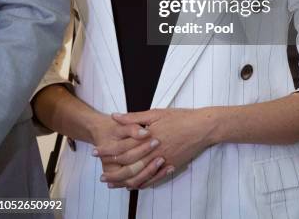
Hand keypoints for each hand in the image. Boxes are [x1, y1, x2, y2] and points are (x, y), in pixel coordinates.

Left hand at [96, 108, 214, 188]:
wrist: (202, 127)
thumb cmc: (180, 117)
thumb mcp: (156, 113)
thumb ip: (134, 117)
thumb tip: (115, 117)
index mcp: (146, 137)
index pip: (121, 147)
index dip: (107, 150)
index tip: (96, 152)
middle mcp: (152, 152)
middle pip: (127, 165)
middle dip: (112, 170)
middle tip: (101, 175)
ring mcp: (161, 162)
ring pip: (139, 176)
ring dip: (124, 181)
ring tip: (112, 184)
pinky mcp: (170, 167)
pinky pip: (152, 180)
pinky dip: (141, 184)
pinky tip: (133, 185)